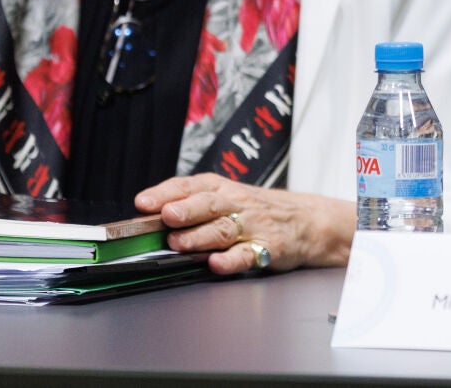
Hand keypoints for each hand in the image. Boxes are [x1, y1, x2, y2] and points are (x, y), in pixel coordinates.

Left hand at [135, 174, 354, 274]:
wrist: (307, 220)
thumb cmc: (257, 210)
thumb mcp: (227, 198)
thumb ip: (192, 206)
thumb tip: (147, 219)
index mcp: (222, 189)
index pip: (191, 185)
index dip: (165, 193)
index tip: (143, 202)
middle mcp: (236, 204)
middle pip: (209, 204)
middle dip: (186, 209)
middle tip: (167, 217)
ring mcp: (252, 226)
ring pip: (224, 229)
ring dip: (200, 236)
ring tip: (179, 243)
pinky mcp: (268, 248)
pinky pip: (248, 254)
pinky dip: (232, 260)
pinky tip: (217, 263)